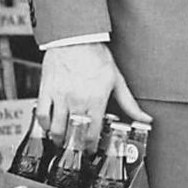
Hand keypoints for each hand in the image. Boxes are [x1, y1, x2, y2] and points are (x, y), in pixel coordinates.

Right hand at [36, 42, 152, 139]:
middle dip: (74, 146)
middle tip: (75, 149)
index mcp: (96, 100)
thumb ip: (129, 103)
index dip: (91, 146)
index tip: (90, 150)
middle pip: (73, 134)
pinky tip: (48, 127)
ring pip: (56, 128)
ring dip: (59, 139)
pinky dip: (44, 125)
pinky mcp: (46, 90)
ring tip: (62, 141)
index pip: (92, 133)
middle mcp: (77, 101)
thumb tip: (145, 119)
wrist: (75, 37)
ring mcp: (60, 96)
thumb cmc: (97, 56)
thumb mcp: (117, 79)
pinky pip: (41, 114)